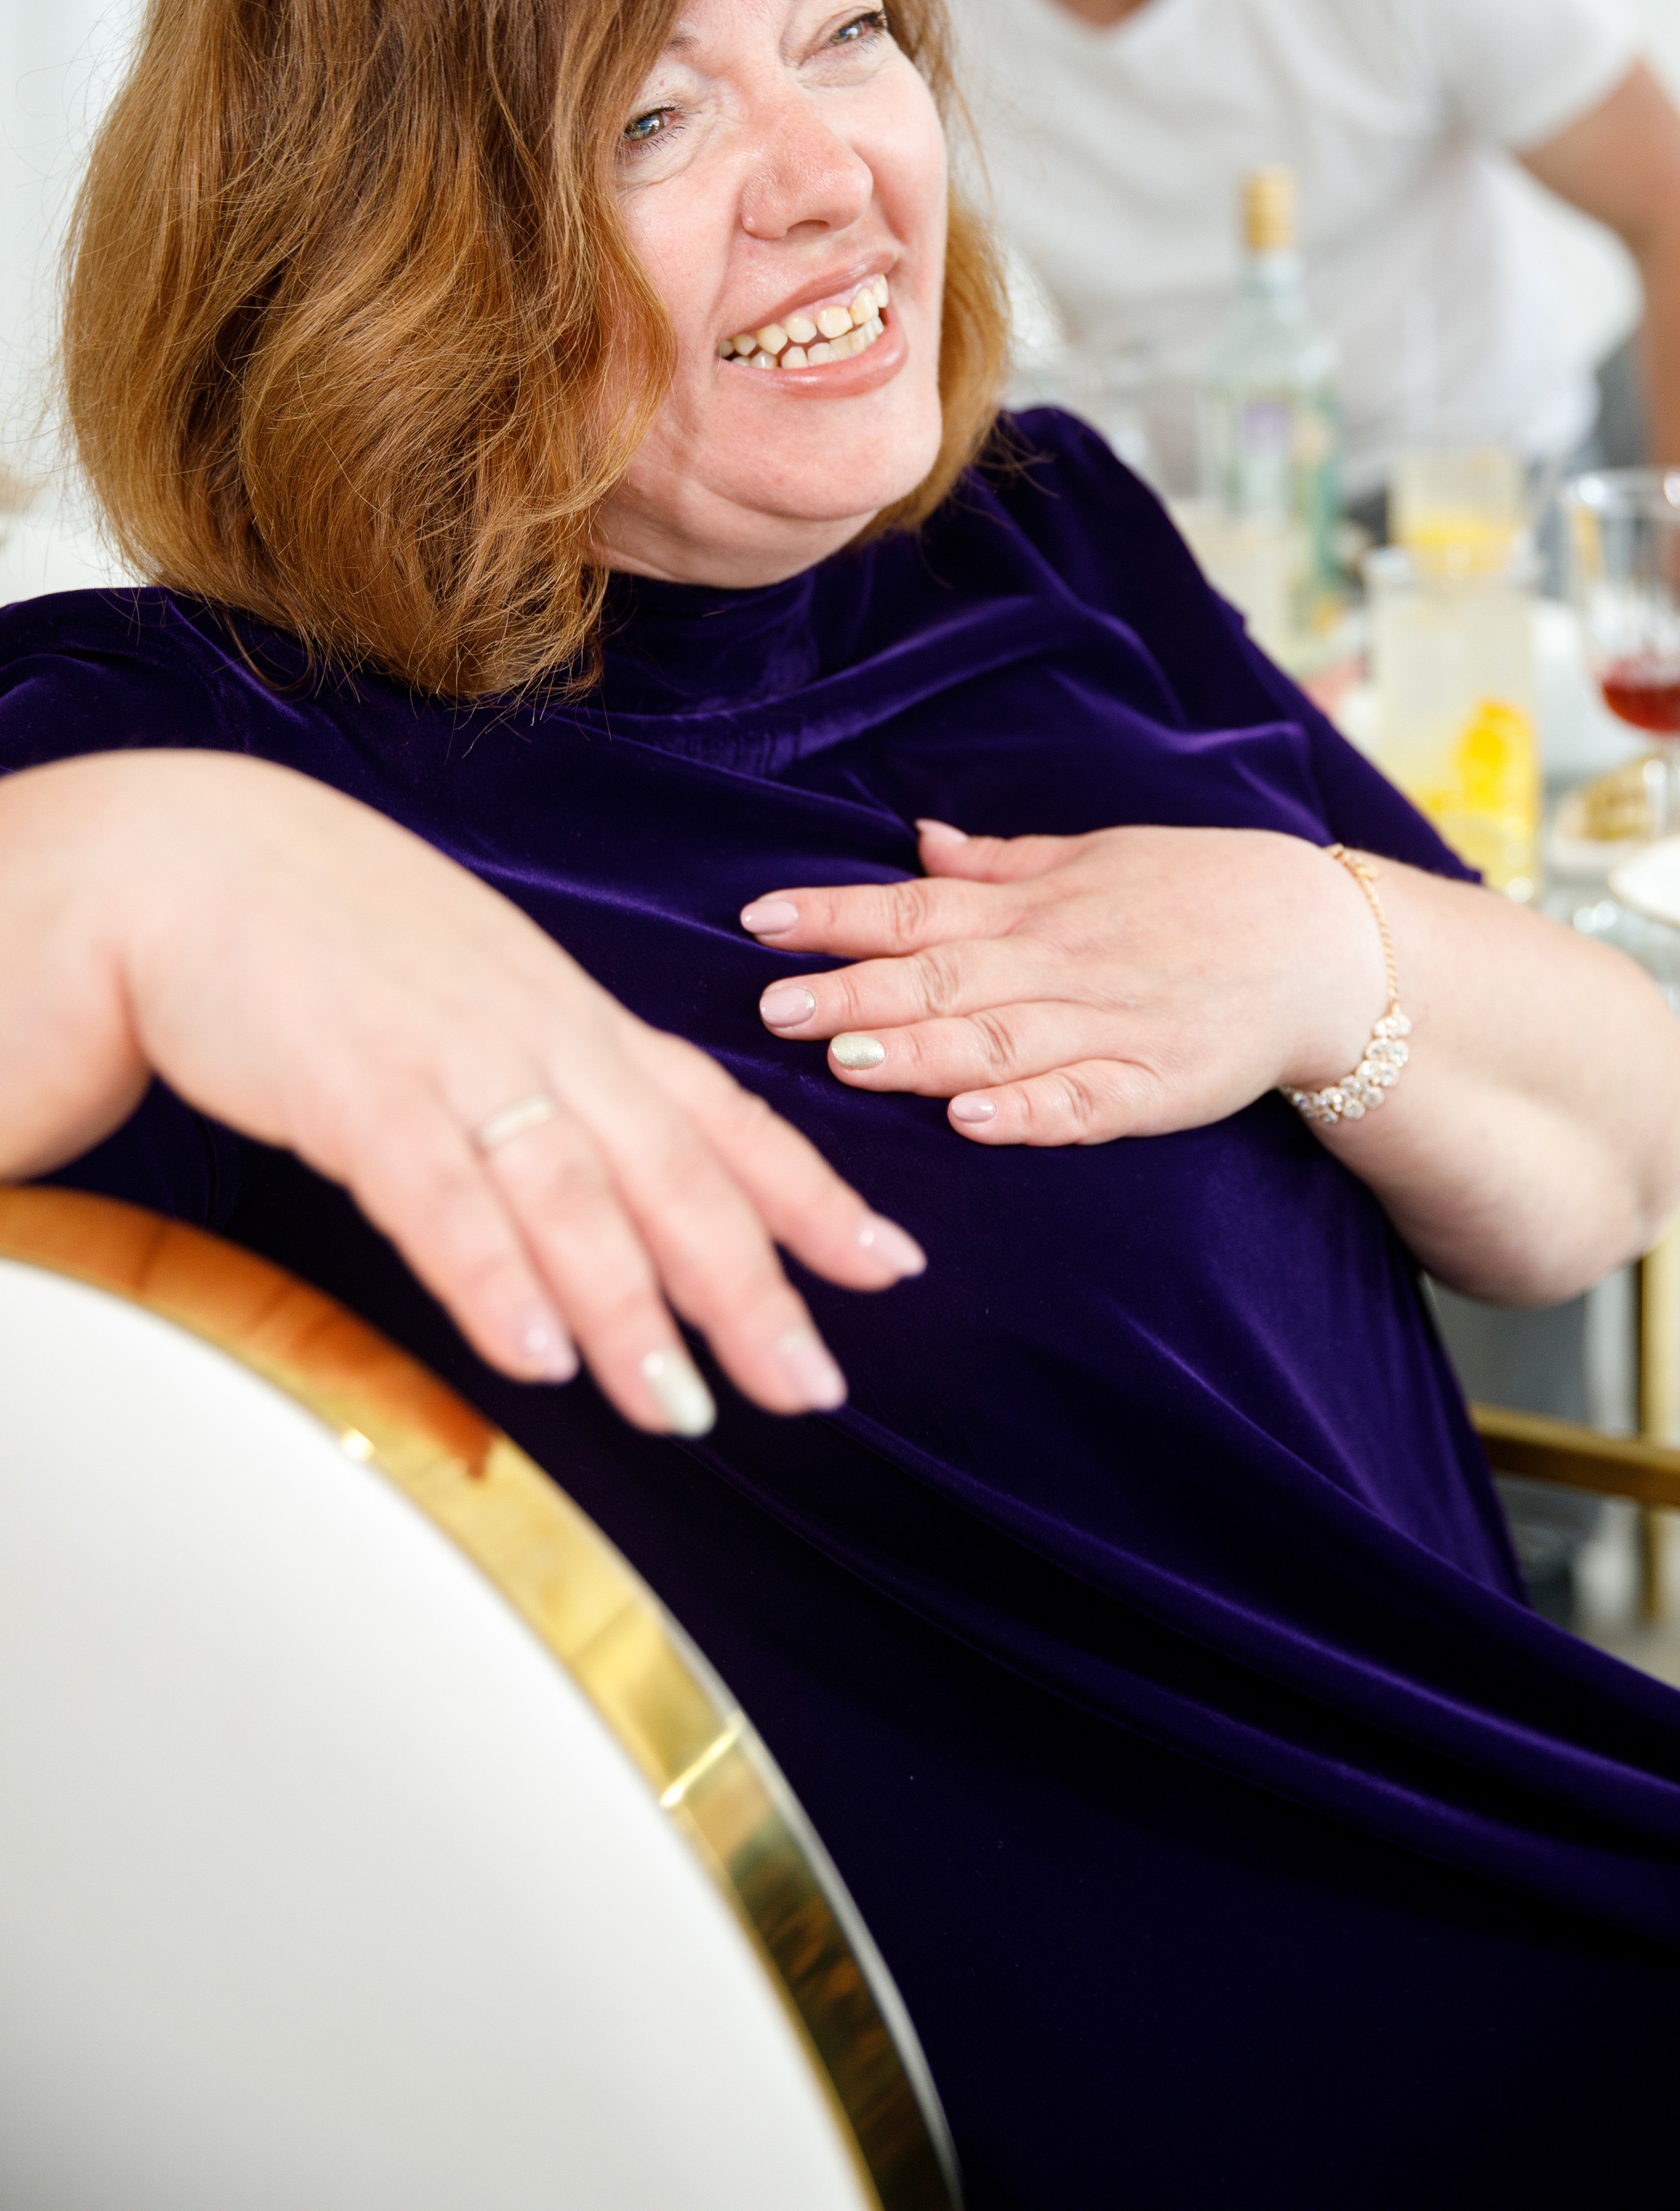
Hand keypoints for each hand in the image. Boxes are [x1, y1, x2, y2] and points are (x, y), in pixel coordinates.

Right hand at [0, 753, 924, 1434]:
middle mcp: (542, 1039)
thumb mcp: (484, 994)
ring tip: (687, 1409)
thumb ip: (557, 1076)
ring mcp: (455, 1060)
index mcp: (578, 1020)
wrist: (196, 861)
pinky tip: (538, 1354)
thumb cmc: (340, 939)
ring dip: (634, 1309)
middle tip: (813, 1385)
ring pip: (572, 1195)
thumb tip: (623, 1177)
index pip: (724, 1116)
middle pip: (674, 1171)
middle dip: (752, 1287)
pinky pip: (440, 1195)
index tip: (891, 1265)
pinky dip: (495, 1277)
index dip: (812, 1194)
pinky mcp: (356, 1088)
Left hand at [743, 820, 1383, 1143]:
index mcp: (1039, 906)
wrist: (1323, 946)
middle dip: (853, 992)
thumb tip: (919, 843)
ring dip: (918, 1052)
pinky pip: (1081, 1105)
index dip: (837, 915)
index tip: (759, 920)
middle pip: (942, 977)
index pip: (918, 906)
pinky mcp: (1155, 1088)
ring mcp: (1109, 1027)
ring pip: (997, 1042)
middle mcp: (1062, 963)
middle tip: (770, 1006)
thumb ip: (1004, 864)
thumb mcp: (1100, 855)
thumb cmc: (1202, 893)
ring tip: (843, 1061)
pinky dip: (1026, 1114)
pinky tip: (971, 1120)